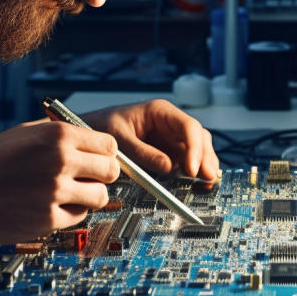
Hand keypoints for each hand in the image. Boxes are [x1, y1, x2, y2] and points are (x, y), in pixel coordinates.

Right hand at [0, 120, 119, 243]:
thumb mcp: (22, 133)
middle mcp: (60, 161)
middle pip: (110, 171)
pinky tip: (50, 205)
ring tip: (70, 193)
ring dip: (89, 196)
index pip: (108, 144)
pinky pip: (78, 216)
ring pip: (100, 197)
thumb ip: (56, 132)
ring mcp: (55, 192)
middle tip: (88, 179)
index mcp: (57, 136)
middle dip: (102, 175)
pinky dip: (69, 212)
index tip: (98, 160)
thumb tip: (88, 136)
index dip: (105, 154)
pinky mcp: (49, 219)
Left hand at [81, 99, 218, 181]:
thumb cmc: (102, 126)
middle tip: (206, 178)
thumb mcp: (118, 138)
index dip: (194, 148)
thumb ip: (142, 152)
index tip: (192, 168)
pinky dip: (193, 172)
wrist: (90, 132)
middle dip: (205, 158)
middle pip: (198, 138)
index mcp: (160, 112)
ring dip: (204, 165)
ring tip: (205, 183)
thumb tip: (168, 167)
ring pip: (197, 150)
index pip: (188, 126)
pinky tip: (196, 183)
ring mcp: (171, 139)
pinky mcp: (168, 153)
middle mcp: (170, 124)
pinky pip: (186, 162)